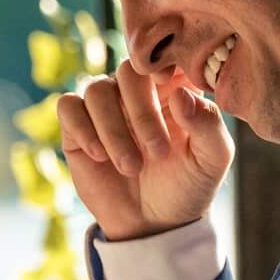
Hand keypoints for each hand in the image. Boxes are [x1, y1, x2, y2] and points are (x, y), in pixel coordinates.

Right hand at [58, 57, 232, 240]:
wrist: (153, 224)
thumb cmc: (187, 187)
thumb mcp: (211, 161)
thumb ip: (208, 125)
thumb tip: (181, 94)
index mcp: (173, 88)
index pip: (164, 55)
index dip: (162, 63)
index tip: (166, 85)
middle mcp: (137, 91)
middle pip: (128, 71)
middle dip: (141, 112)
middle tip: (157, 153)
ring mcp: (105, 107)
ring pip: (97, 90)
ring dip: (113, 130)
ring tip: (131, 167)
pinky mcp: (77, 127)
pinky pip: (68, 107)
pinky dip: (83, 129)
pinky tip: (99, 156)